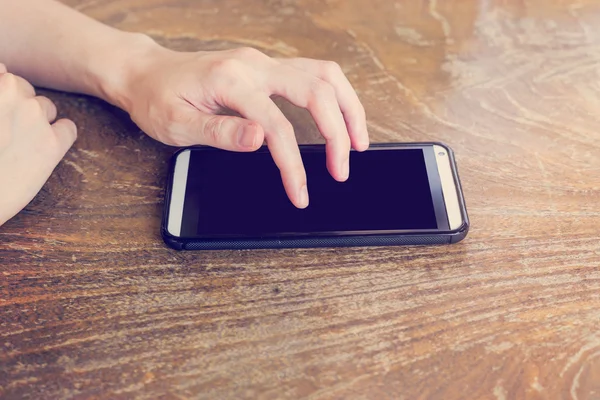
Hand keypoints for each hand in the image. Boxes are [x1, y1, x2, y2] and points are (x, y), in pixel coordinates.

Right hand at [0, 64, 76, 225]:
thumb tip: (3, 69)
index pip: (2, 70)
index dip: (0, 91)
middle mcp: (9, 88)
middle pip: (23, 87)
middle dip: (16, 104)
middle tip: (2, 130)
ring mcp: (33, 114)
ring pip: (45, 106)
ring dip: (36, 120)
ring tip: (15, 143)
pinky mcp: (51, 143)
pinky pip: (68, 128)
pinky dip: (59, 136)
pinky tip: (43, 149)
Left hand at [115, 46, 368, 207]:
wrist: (145, 74)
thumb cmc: (157, 100)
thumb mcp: (177, 124)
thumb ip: (221, 131)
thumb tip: (261, 140)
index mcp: (230, 81)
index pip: (278, 126)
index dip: (294, 165)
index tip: (301, 193)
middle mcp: (253, 66)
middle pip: (316, 90)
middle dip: (338, 133)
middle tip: (342, 169)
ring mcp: (262, 62)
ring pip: (324, 74)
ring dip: (348, 108)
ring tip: (358, 142)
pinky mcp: (266, 67)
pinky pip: (314, 73)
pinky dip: (334, 97)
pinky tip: (339, 117)